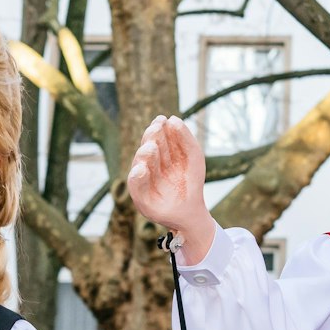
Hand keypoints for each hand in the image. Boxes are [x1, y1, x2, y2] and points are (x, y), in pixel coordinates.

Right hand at [126, 116, 218, 253]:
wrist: (194, 211)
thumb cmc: (192, 182)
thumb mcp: (193, 156)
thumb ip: (185, 137)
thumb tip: (173, 118)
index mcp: (158, 157)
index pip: (154, 139)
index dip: (157, 128)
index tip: (162, 119)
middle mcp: (148, 168)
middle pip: (146, 150)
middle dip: (151, 138)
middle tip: (156, 129)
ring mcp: (144, 183)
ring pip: (139, 165)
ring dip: (144, 155)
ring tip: (151, 147)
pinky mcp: (142, 201)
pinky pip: (135, 188)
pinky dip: (137, 178)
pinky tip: (142, 169)